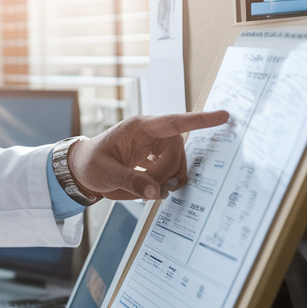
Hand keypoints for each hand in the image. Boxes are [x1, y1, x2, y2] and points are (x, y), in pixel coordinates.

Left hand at [67, 110, 229, 201]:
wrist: (82, 170)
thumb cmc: (90, 165)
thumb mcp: (105, 174)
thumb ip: (131, 181)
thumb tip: (156, 191)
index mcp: (138, 128)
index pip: (173, 122)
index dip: (199, 120)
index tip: (224, 116)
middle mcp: (150, 134)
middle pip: (176, 151)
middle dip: (167, 172)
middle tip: (148, 188)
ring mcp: (154, 146)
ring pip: (176, 163)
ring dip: (166, 179)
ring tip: (145, 189)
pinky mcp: (155, 159)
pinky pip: (171, 170)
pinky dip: (164, 183)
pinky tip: (149, 188)